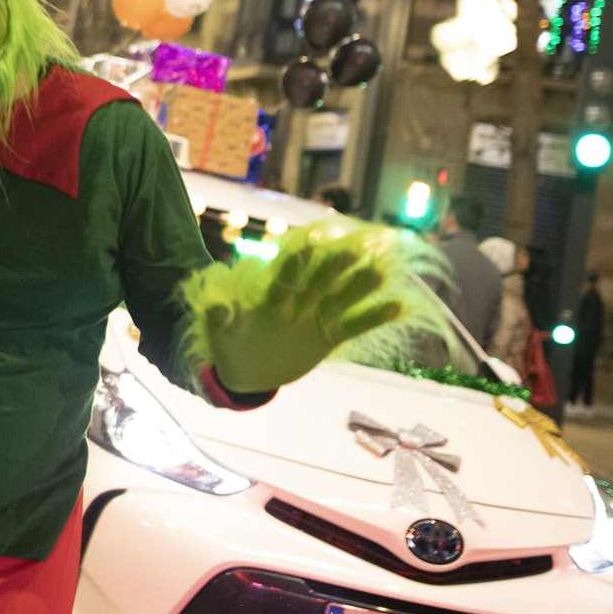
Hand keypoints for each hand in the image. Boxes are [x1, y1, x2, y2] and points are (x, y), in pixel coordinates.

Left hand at [191, 225, 402, 394]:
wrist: (246, 370)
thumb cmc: (229, 344)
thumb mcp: (218, 334)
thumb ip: (218, 317)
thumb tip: (214, 303)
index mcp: (270, 297)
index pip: (285, 276)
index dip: (297, 262)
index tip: (309, 243)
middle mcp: (298, 301)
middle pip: (319, 281)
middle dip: (336, 266)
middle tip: (358, 246)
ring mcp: (316, 317)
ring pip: (342, 298)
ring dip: (361, 286)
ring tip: (383, 270)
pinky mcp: (329, 336)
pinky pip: (355, 326)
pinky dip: (374, 317)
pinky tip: (399, 306)